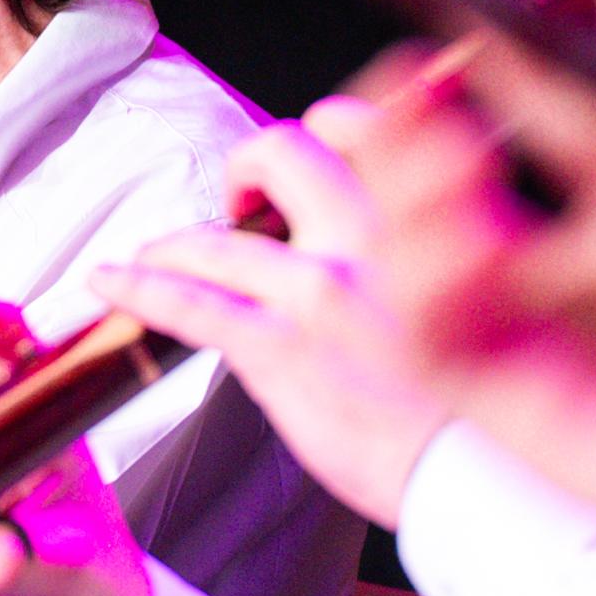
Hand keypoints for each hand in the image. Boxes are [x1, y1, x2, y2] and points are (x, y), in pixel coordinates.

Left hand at [99, 116, 452, 526]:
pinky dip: (140, 287)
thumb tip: (379, 240)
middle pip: (285, 152)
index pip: (360, 124)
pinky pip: (192, 302)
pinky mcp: (280, 346)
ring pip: (217, 240)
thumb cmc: (479, 405)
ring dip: (169, 245)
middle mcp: (371, 236)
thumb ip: (428, 252)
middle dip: (245, 167)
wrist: (476, 471)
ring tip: (146, 258)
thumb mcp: (482, 295)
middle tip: (234, 202)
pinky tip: (112, 283)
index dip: (323, 129)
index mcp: (427, 215)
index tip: (306, 159)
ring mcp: (319, 290)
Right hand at [344, 0, 595, 545]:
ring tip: (431, 152)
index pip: (561, 101)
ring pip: (439, 260)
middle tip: (402, 83)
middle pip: (474, 181)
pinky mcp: (537, 414)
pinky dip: (420, 289)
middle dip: (418, 128)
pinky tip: (457, 236)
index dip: (498, 42)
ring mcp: (572, 337)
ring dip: (408, 198)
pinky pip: (441, 346)